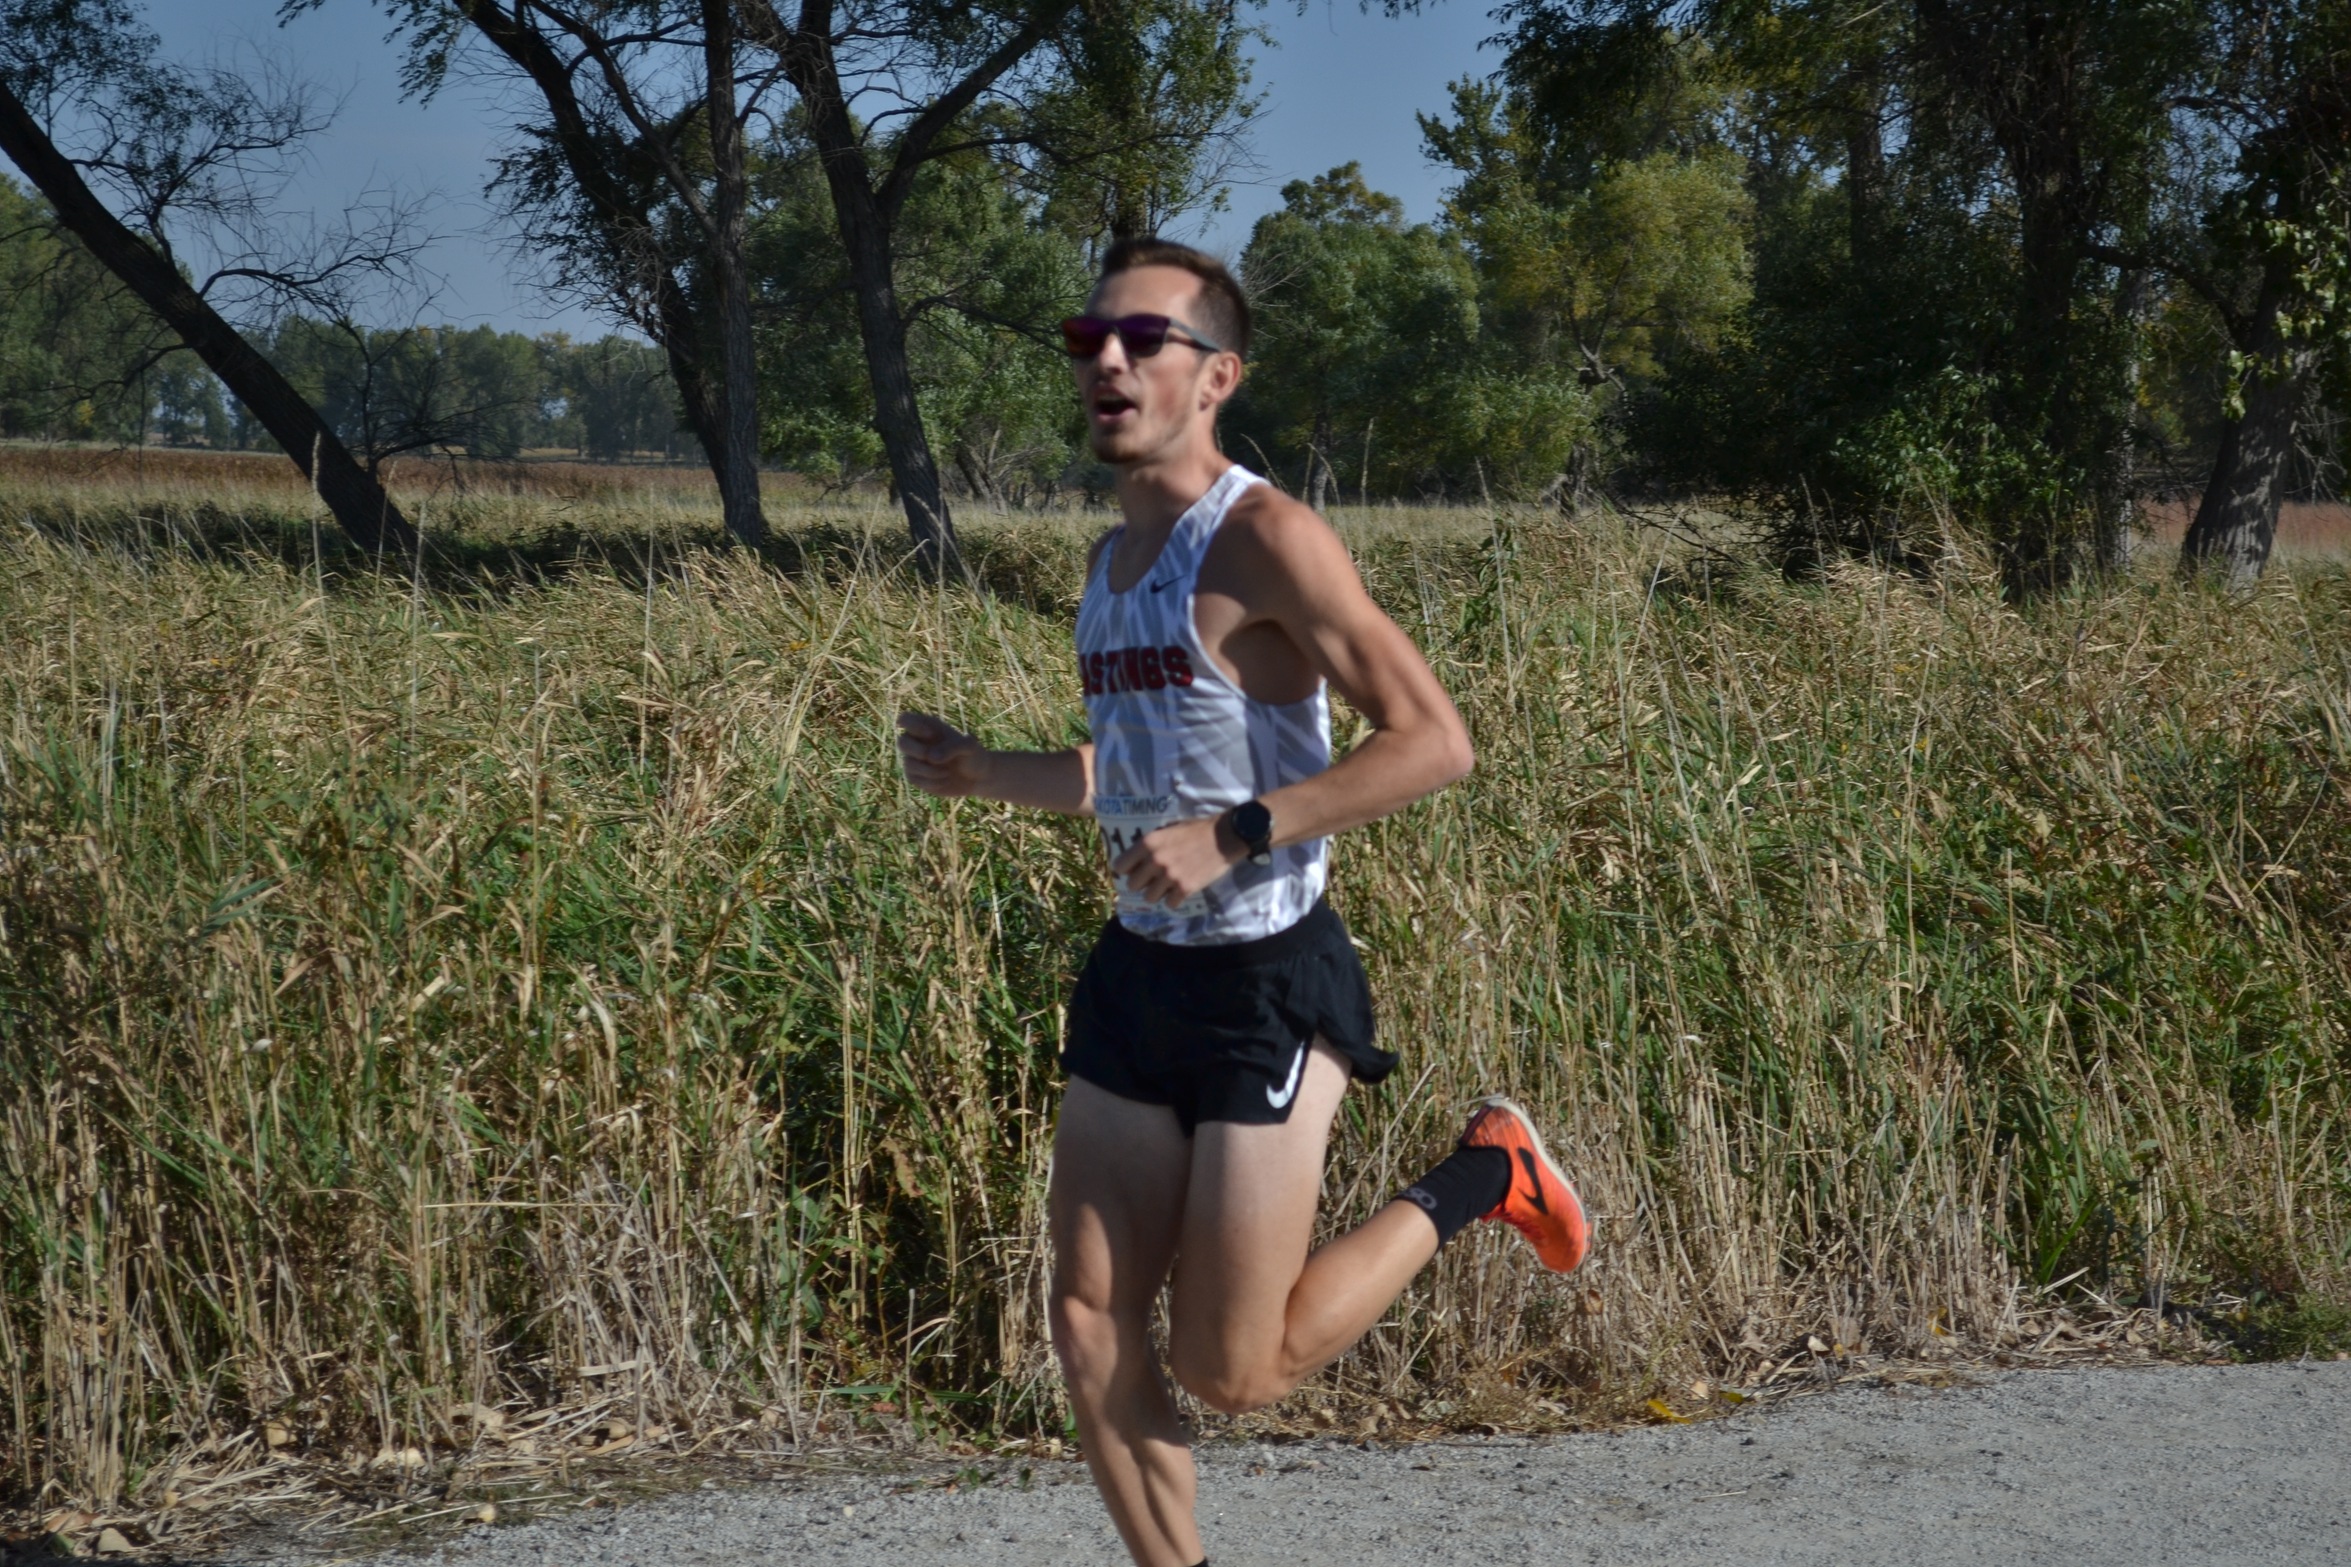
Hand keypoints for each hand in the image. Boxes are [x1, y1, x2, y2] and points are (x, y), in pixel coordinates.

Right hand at [897, 712, 990, 797]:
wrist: (978, 778)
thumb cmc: (974, 756)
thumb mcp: (969, 747)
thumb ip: (951, 747)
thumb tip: (930, 757)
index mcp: (929, 727)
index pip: (906, 719)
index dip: (912, 725)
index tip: (930, 734)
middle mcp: (918, 742)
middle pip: (901, 742)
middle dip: (916, 751)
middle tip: (932, 758)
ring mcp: (915, 760)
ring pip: (908, 764)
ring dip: (929, 771)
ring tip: (947, 773)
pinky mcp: (916, 777)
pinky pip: (914, 779)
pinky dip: (931, 782)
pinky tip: (946, 780)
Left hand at [1112, 815, 1242, 908]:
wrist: (1224, 837)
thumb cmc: (1196, 830)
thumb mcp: (1168, 829)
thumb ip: (1152, 844)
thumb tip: (1137, 860)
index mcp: (1148, 843)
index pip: (1120, 866)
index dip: (1127, 870)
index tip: (1134, 870)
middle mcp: (1155, 860)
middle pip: (1133, 885)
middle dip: (1142, 883)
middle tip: (1153, 880)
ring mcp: (1170, 876)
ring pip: (1149, 898)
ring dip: (1157, 893)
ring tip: (1168, 886)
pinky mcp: (1185, 888)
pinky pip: (1169, 904)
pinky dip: (1174, 899)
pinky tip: (1181, 890)